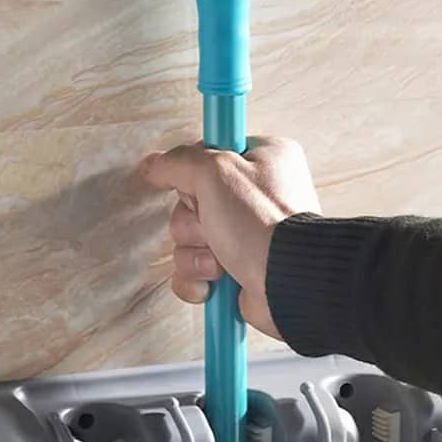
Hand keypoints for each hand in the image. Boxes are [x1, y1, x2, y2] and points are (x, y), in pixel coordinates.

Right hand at [142, 136, 320, 337]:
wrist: (287, 282)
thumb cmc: (263, 224)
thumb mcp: (216, 173)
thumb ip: (180, 162)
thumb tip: (154, 163)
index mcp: (262, 161)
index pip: (206, 157)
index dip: (195, 175)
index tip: (204, 185)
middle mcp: (254, 197)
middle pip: (190, 203)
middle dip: (193, 224)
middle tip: (215, 227)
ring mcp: (245, 236)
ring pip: (189, 241)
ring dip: (196, 255)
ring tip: (221, 261)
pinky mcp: (236, 270)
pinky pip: (193, 273)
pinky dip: (197, 281)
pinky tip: (214, 284)